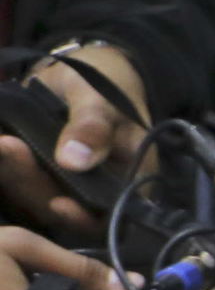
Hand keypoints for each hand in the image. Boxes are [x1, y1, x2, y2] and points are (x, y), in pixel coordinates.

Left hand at [0, 44, 151, 236]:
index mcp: (127, 177)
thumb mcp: (102, 99)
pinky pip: (17, 178)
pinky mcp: (36, 174)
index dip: (85, 218)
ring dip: (15, 172)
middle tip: (12, 148)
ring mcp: (62, 183)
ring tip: (5, 141)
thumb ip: (93, 128)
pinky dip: (6, 163)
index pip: (108, 214)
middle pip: (63, 206)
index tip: (58, 203)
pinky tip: (1, 141)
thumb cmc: (105, 82)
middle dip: (35, 182)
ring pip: (34, 194)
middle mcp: (95, 189)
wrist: (77, 71)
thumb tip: (74, 161)